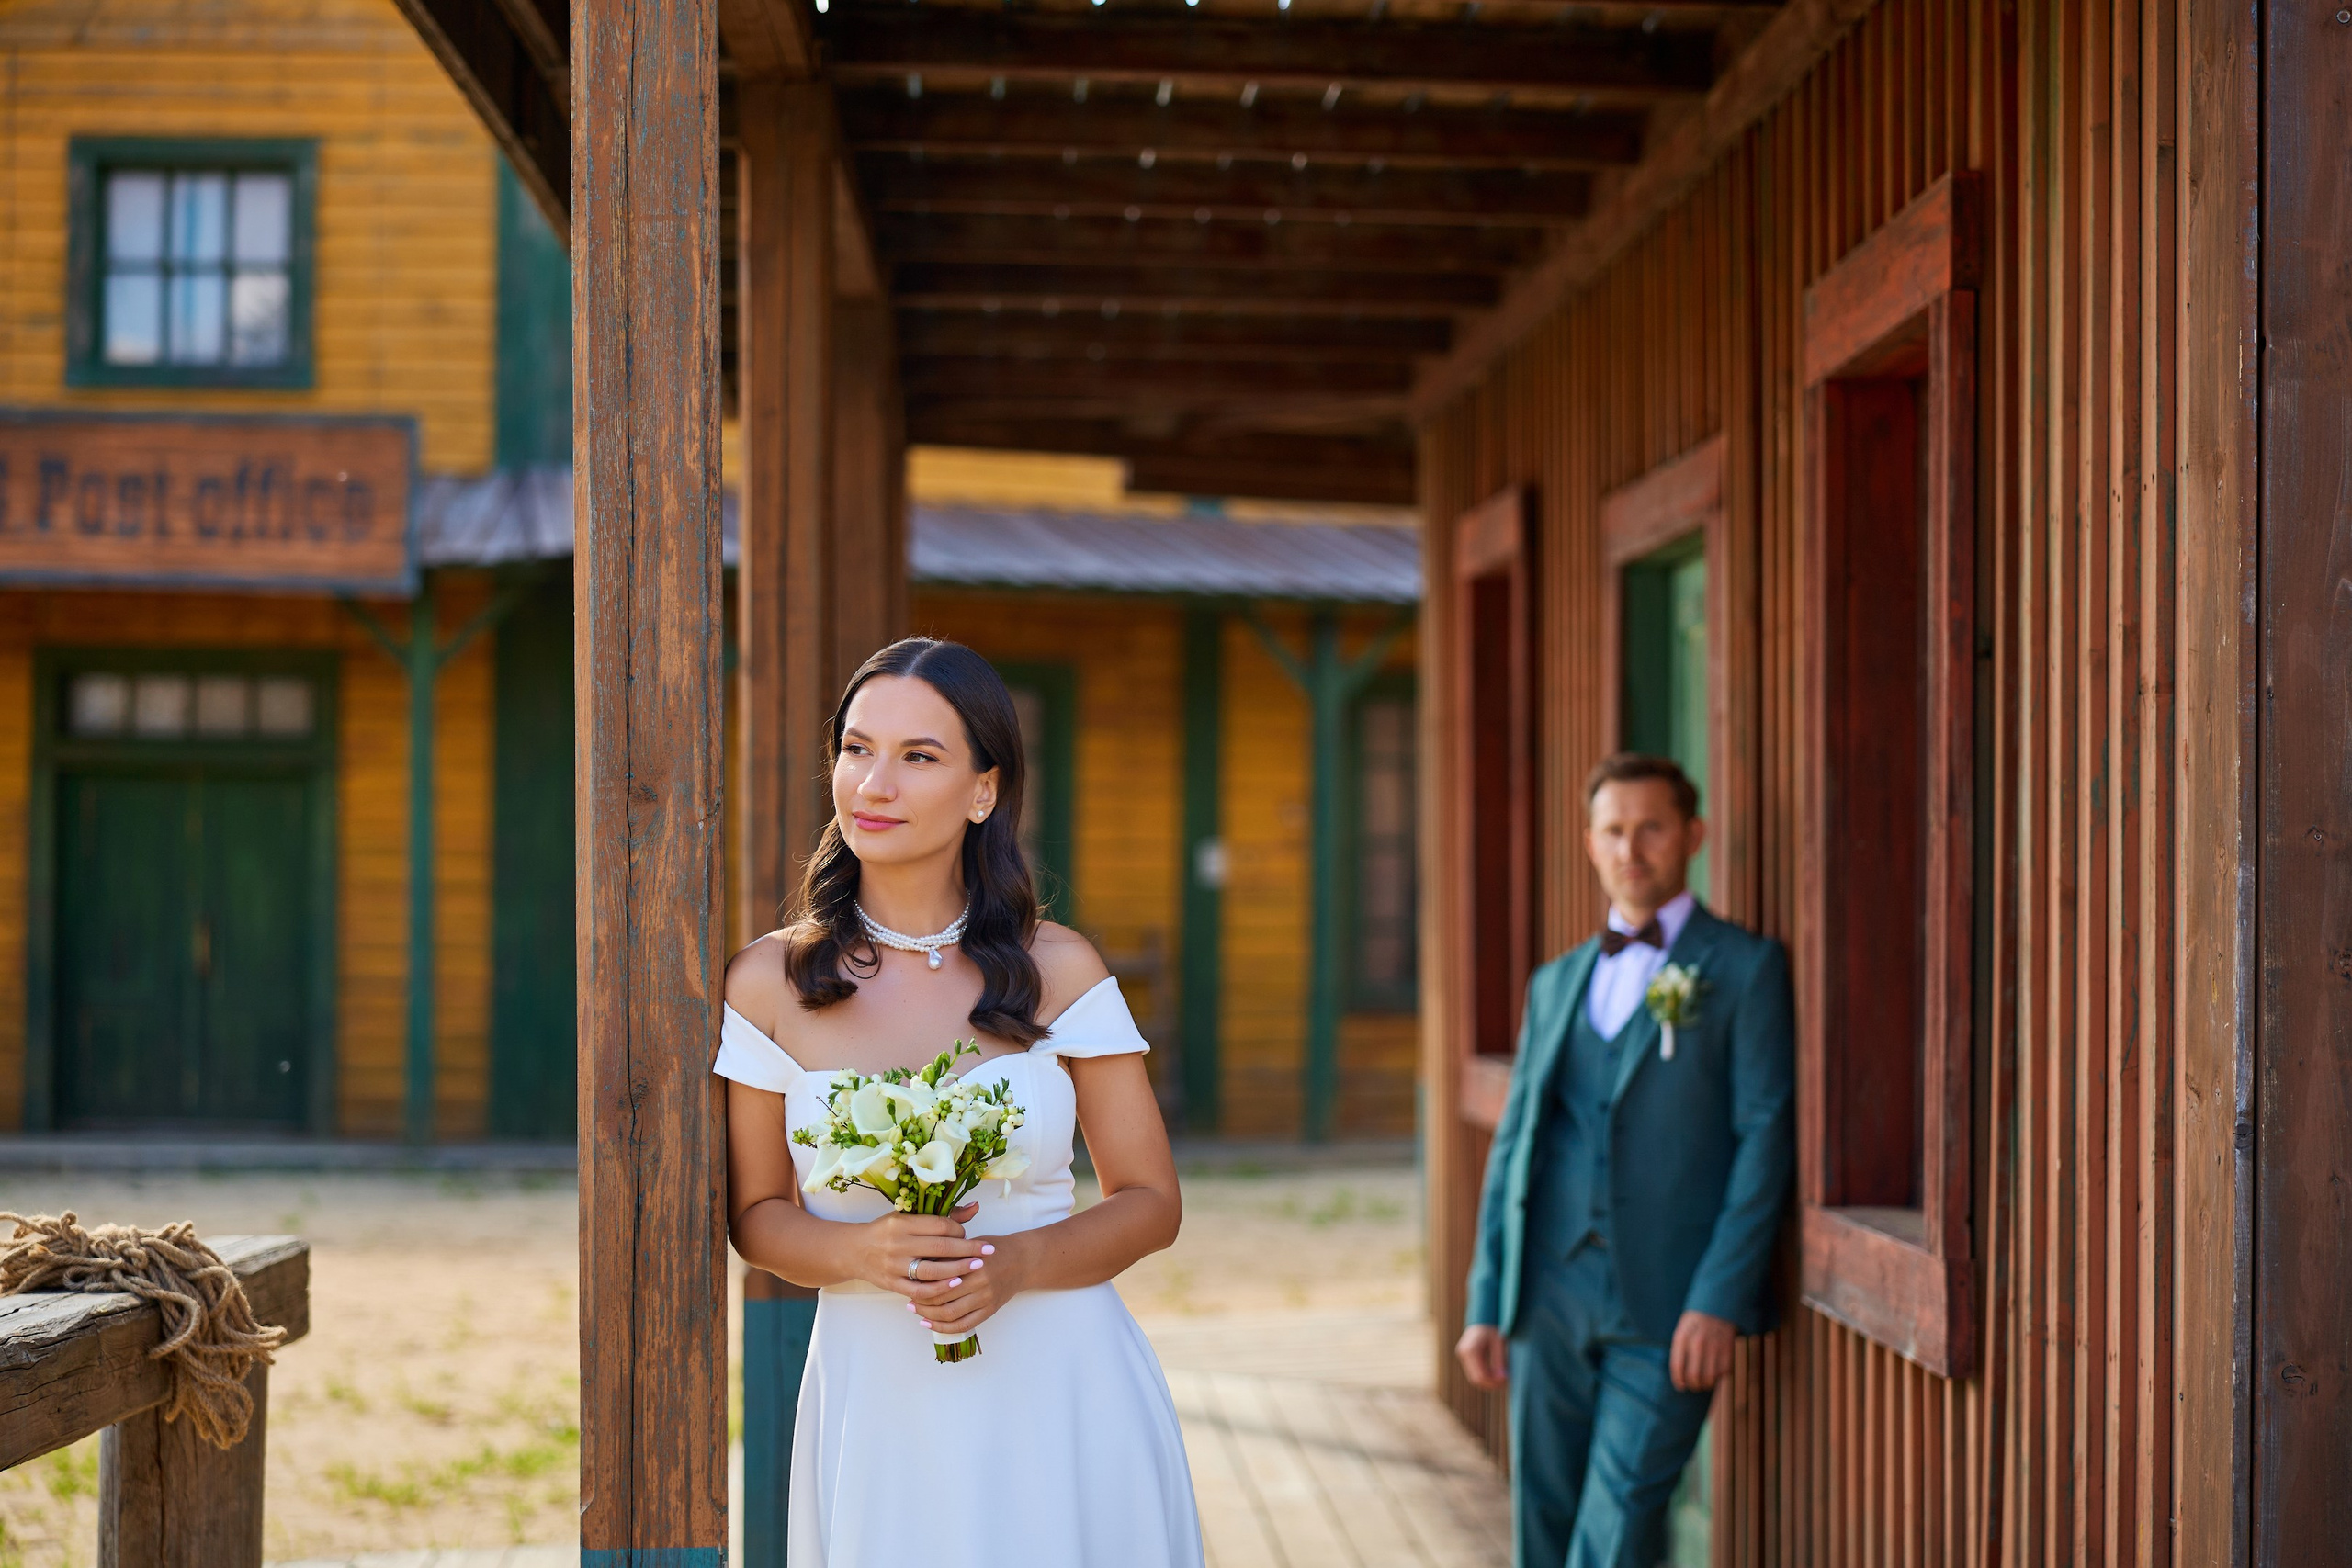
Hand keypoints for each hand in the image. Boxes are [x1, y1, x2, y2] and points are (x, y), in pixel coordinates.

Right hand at [850, 1204, 986, 1299]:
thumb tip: (975, 1209)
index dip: (959, 1230)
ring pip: (932, 1270)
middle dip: (968, 1249)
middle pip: (940, 1247)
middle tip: (988, 1251)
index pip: (939, 1226)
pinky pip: (920, 1291)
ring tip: (977, 1267)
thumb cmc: (885, 1231)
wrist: (853, 1251)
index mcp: (902, 1223)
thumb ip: (942, 1215)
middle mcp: (897, 1243)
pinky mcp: (892, 1284)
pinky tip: (955, 1285)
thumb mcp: (907, 1216)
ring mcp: (894, 1266)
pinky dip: (939, 1289)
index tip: (968, 1234)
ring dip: (958, 1269)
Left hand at [906, 1229, 1030, 1339]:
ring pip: (950, 1314)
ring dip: (929, 1315)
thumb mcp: (969, 1245)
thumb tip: (919, 1266)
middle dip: (922, 1301)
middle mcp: (980, 1282)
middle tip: (909, 1300)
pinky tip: (930, 1324)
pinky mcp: (989, 1310)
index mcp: (973, 1263)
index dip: (921, 1282)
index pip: (940, 1277)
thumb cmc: (992, 1250)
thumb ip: (948, 1255)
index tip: (909, 1283)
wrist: (1022, 1261)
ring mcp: (986, 1298)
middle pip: (942, 1297)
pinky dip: (944, 1327)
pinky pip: (964, 1325)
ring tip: (917, 1312)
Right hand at [1455, 1323, 1509, 1389]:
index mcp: (1471, 1350)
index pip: (1481, 1376)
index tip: (1506, 1380)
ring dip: (1487, 1381)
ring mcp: (1462, 1354)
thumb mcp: (1499, 1343)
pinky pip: (1473, 1371)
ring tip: (1502, 1378)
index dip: (1494, 1382)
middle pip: (1476, 1379)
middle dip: (1491, 1384)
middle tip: (1505, 1382)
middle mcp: (1463, 1353)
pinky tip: (1495, 1373)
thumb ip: (1500, 1361)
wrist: (1483, 1316)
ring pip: (1473, 1377)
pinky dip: (1484, 1375)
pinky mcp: (1464, 1355)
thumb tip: (1502, 1379)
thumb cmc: (1493, 1327)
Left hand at [1669, 1310, 1735, 1391]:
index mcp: (1682, 1337)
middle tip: (1694, 1386)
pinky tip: (1716, 1372)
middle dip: (1693, 1385)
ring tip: (1704, 1382)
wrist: (1717, 1306)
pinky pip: (1723, 1373)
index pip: (1677, 1366)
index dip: (1678, 1380)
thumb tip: (1680, 1376)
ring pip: (1709, 1378)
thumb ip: (1678, 1350)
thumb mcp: (1681, 1330)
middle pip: (1693, 1376)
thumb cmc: (1696, 1322)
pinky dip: (1719, 1377)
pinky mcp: (1728, 1349)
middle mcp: (1697, 1342)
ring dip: (1706, 1384)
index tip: (1680, 1386)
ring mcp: (1714, 1346)